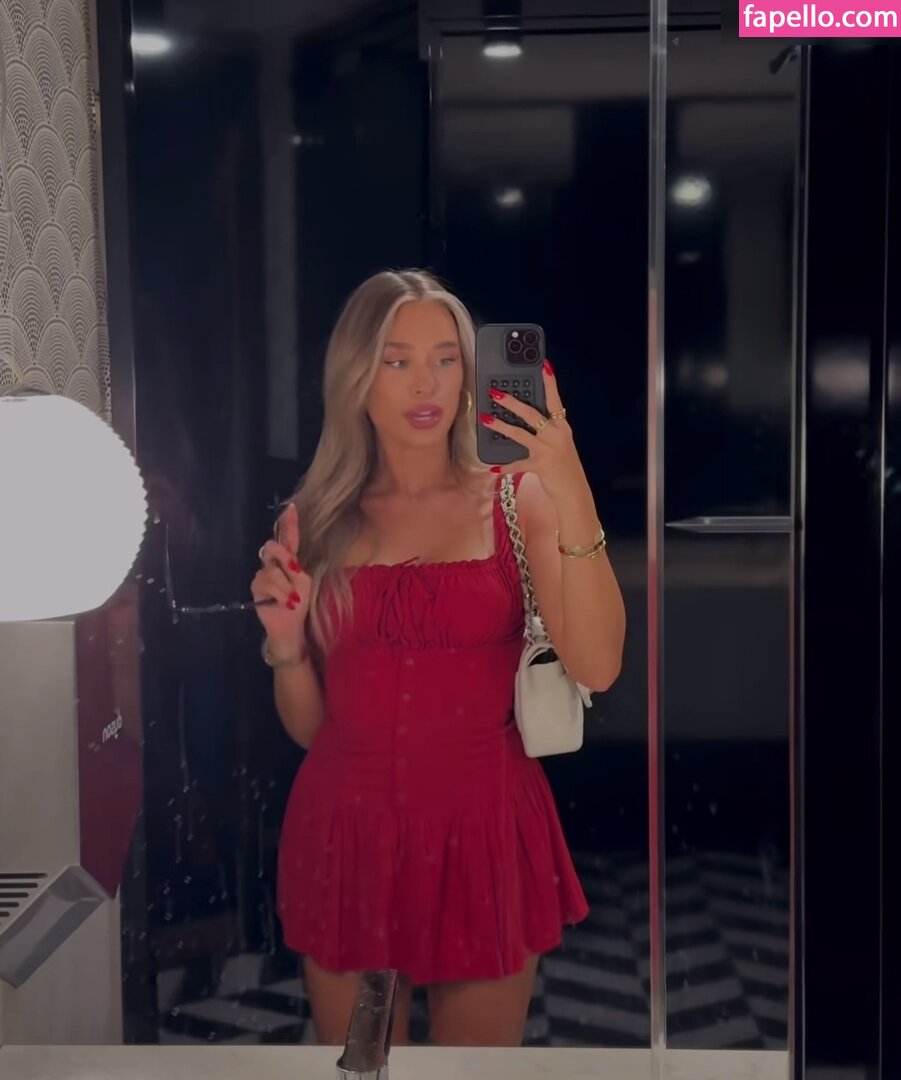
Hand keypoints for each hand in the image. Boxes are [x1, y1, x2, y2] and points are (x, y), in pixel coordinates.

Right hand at [250, 502, 310, 660]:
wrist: (290, 623)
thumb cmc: (299, 602)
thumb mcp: (304, 582)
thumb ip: (295, 568)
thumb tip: (288, 560)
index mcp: (289, 560)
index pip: (288, 537)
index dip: (288, 523)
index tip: (291, 507)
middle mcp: (273, 563)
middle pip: (272, 547)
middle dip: (284, 558)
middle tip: (294, 572)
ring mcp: (263, 574)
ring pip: (271, 570)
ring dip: (285, 586)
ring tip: (292, 599)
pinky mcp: (256, 586)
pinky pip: (266, 583)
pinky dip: (279, 594)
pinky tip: (284, 603)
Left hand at [479, 359, 588, 505]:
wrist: (574, 492)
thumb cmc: (565, 467)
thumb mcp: (561, 444)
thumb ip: (547, 431)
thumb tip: (526, 419)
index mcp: (562, 427)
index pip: (555, 400)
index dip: (550, 383)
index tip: (544, 365)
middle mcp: (555, 435)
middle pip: (532, 414)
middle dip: (512, 402)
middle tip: (496, 393)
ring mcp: (547, 450)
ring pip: (521, 434)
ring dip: (502, 426)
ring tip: (486, 419)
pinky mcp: (540, 465)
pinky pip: (518, 464)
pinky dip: (506, 466)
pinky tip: (493, 467)